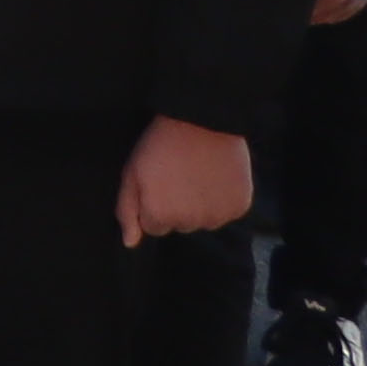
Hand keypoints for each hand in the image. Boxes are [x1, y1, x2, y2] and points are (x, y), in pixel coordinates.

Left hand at [122, 116, 255, 243]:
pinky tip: (215, 177)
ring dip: (200, 206)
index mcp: (160, 217)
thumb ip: (127, 211)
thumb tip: (130, 243)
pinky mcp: (240, 207)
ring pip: (203, 221)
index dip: (153, 205)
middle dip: (176, 207)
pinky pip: (226, 212)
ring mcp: (217, 217)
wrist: (202, 122)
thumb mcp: (131, 174)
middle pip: (179, 225)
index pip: (153, 227)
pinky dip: (222, 200)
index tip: (157, 184)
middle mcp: (190, 224)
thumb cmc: (160, 145)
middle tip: (177, 176)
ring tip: (196, 175)